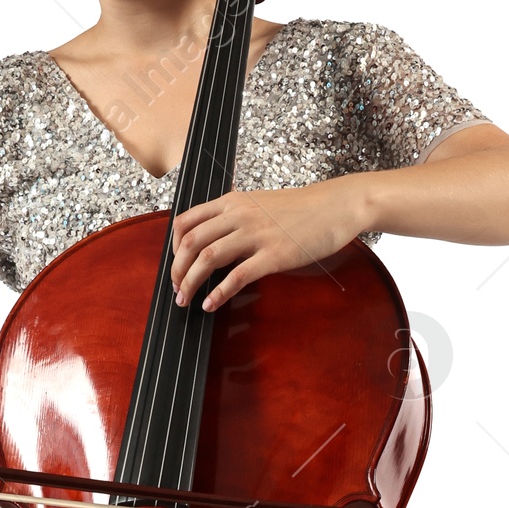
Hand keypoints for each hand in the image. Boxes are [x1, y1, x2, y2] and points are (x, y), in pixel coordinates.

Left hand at [170, 177, 367, 311]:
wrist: (335, 206)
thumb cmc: (301, 209)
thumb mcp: (259, 204)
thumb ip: (234, 218)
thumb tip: (214, 240)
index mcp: (232, 203)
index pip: (185, 222)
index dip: (172, 248)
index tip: (176, 266)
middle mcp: (239, 216)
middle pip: (190, 243)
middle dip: (176, 271)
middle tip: (176, 290)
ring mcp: (256, 235)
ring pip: (208, 258)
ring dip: (191, 283)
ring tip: (186, 300)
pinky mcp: (273, 255)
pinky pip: (237, 276)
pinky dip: (219, 293)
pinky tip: (211, 304)